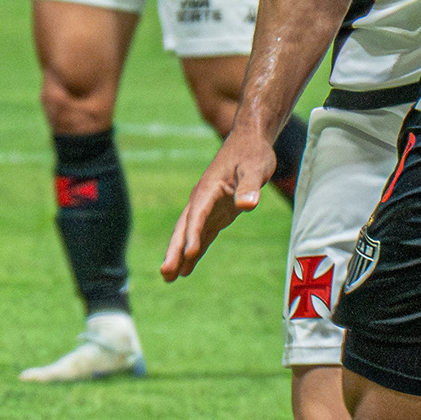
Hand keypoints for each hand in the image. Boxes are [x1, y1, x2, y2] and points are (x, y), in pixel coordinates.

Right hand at [159, 117, 280, 280]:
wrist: (249, 141)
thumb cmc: (253, 153)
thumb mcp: (255, 167)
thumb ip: (250, 186)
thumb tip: (247, 205)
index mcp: (207, 189)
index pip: (197, 216)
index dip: (192, 236)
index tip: (188, 255)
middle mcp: (202, 200)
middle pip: (184, 229)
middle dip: (174, 251)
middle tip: (165, 274)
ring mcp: (207, 207)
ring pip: (189, 234)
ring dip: (179, 255)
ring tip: (169, 278)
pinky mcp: (215, 212)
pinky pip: (201, 234)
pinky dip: (194, 250)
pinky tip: (188, 268)